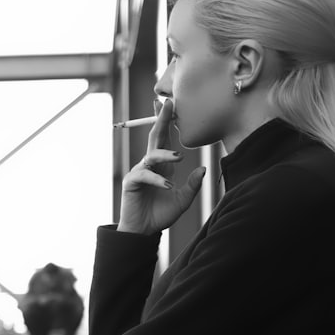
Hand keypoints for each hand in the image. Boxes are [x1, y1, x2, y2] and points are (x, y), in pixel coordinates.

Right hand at [117, 98, 205, 235]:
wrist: (144, 232)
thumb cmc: (161, 215)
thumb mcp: (183, 200)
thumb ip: (193, 185)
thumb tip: (203, 169)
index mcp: (163, 165)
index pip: (165, 138)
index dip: (167, 121)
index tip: (170, 103)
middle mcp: (150, 165)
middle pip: (155, 137)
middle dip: (161, 119)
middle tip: (167, 102)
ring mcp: (139, 172)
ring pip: (151, 155)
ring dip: (165, 154)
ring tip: (180, 158)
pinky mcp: (131, 183)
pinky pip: (144, 175)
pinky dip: (157, 179)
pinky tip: (168, 186)